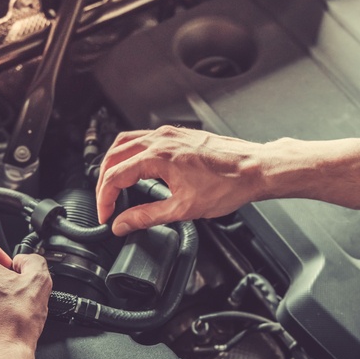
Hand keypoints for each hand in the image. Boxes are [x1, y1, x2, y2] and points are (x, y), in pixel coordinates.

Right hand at [96, 126, 266, 235]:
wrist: (255, 169)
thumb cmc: (228, 185)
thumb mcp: (183, 209)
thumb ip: (147, 217)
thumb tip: (123, 224)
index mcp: (158, 156)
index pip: (116, 176)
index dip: (105, 198)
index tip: (106, 215)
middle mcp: (161, 139)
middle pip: (114, 155)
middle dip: (104, 180)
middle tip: (105, 203)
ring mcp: (170, 134)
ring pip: (127, 142)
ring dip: (114, 163)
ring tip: (113, 185)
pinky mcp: (179, 135)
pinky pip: (144, 139)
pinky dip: (131, 153)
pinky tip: (137, 168)